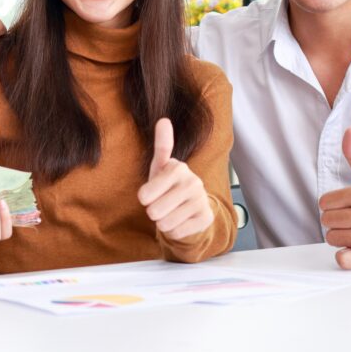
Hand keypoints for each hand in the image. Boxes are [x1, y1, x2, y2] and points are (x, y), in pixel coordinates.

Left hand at [137, 118, 213, 239]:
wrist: (191, 206)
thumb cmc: (169, 184)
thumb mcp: (161, 166)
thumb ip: (161, 144)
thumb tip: (163, 120)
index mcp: (178, 168)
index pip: (145, 195)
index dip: (144, 198)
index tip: (150, 194)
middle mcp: (193, 182)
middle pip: (155, 211)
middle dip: (154, 212)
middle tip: (162, 204)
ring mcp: (201, 200)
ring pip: (166, 223)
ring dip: (164, 222)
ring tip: (171, 212)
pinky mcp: (206, 218)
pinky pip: (177, 232)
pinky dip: (174, 230)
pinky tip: (181, 220)